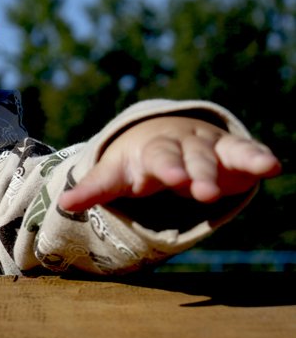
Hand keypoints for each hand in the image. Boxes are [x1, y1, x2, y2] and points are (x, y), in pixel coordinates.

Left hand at [59, 116, 280, 211]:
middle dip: (197, 172)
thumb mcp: (116, 174)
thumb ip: (94, 189)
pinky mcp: (231, 153)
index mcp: (150, 152)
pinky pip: (245, 153)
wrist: (162, 135)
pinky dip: (258, 157)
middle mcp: (180, 145)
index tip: (170, 177)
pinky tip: (273, 166)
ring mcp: (206, 147)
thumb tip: (63, 202)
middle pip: (190, 158)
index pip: (157, 159)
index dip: (164, 168)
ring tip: (257, 171)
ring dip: (231, 165)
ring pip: (219, 154)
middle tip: (203, 190)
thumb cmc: (136, 162)